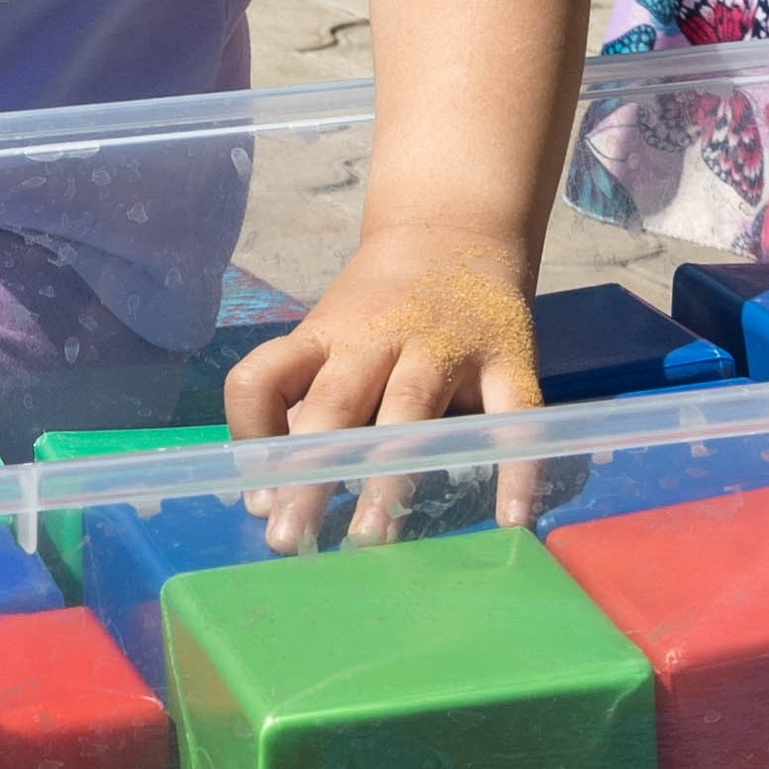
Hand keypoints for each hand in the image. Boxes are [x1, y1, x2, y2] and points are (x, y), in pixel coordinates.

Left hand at [225, 238, 541, 552]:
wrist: (454, 230)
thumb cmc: (379, 309)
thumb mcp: (330, 338)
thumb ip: (304, 409)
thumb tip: (266, 498)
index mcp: (325, 338)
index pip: (265, 375)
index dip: (253, 430)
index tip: (257, 494)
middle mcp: (378, 338)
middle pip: (334, 404)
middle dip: (309, 472)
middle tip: (290, 538)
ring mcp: (446, 345)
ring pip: (411, 408)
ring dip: (389, 474)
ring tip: (369, 536)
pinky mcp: (508, 357)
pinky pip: (515, 417)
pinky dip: (515, 467)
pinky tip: (509, 519)